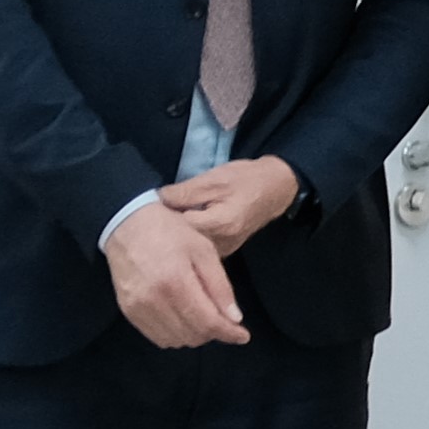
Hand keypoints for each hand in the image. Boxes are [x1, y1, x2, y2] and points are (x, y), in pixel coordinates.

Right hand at [103, 199, 249, 346]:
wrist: (126, 224)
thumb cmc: (170, 232)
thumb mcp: (204, 250)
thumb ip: (220, 286)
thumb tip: (234, 318)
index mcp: (175, 281)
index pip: (207, 322)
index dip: (228, 333)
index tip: (243, 336)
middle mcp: (153, 299)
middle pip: (192, 335)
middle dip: (214, 333)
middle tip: (224, 320)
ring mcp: (137, 307)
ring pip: (174, 340)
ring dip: (194, 335)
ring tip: (203, 317)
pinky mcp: (127, 311)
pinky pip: (156, 336)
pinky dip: (174, 333)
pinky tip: (183, 318)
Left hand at [153, 156, 303, 253]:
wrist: (277, 187)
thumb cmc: (246, 179)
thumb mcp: (214, 179)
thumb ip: (184, 191)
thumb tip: (155, 199)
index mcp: (218, 225)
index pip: (177, 228)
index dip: (161, 218)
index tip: (150, 208)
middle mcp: (221, 243)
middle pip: (182, 243)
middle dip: (166, 229)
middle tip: (154, 214)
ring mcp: (224, 249)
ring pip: (190, 248)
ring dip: (176, 236)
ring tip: (166, 221)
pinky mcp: (225, 249)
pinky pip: (200, 248)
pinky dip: (189, 239)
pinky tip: (183, 228)